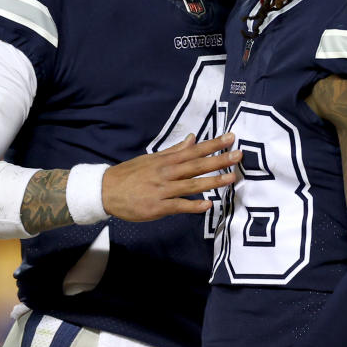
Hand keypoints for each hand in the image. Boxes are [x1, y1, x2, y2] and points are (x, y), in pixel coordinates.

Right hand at [101, 132, 241, 220]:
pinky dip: (193, 206)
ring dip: (212, 181)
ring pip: (191, 185)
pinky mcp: (158, 207)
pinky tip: (207, 205)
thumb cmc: (132, 173)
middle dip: (219, 160)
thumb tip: (193, 138)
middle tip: (238, 155)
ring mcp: (163, 190)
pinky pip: (178, 206)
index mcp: (167, 160)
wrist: (107, 191)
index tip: (231, 138)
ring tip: (231, 178)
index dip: (213, 144)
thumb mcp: (153, 158)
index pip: (194, 150)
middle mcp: (167, 173)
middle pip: (197, 165)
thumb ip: (175, 150)